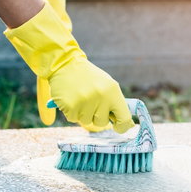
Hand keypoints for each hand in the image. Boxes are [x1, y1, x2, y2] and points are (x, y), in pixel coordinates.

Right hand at [4, 1, 133, 132]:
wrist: (65, 63)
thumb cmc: (88, 77)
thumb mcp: (106, 85)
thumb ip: (114, 103)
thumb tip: (125, 124)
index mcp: (113, 91)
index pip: (124, 118)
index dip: (122, 126)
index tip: (118, 128)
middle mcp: (101, 97)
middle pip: (102, 123)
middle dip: (96, 116)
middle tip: (90, 101)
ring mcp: (85, 102)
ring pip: (86, 121)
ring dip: (82, 113)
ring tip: (79, 97)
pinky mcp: (70, 105)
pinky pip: (73, 118)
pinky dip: (71, 111)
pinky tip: (70, 98)